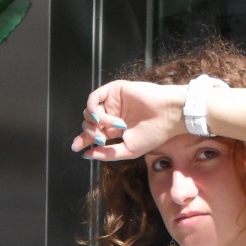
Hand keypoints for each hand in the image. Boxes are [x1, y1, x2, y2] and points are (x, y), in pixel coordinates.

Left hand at [70, 80, 186, 159]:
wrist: (168, 115)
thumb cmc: (154, 134)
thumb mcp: (128, 150)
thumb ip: (107, 154)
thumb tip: (85, 155)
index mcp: (114, 128)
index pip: (93, 133)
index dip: (83, 140)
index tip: (76, 148)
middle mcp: (111, 114)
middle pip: (88, 123)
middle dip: (89, 134)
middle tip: (101, 139)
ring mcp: (112, 102)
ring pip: (89, 113)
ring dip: (95, 124)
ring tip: (111, 130)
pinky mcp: (114, 90)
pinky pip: (93, 99)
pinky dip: (93, 110)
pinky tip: (100, 118)